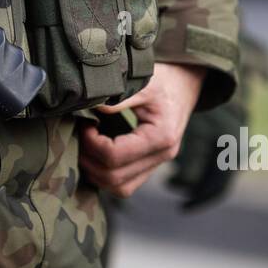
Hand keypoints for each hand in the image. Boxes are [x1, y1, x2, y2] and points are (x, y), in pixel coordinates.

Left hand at [80, 63, 204, 197]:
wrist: (185, 83)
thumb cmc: (165, 79)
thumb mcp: (144, 82)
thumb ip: (118, 98)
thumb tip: (91, 109)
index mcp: (161, 136)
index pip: (115, 156)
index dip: (92, 144)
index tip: (85, 124)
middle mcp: (162, 156)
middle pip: (114, 178)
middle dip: (90, 159)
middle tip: (81, 135)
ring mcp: (158, 163)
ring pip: (120, 188)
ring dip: (96, 172)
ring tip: (86, 146)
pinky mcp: (151, 164)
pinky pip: (125, 183)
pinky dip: (106, 174)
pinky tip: (96, 154)